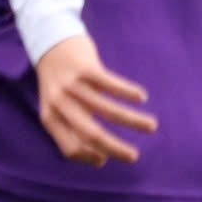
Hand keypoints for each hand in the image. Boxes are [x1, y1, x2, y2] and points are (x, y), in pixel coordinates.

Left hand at [34, 34, 156, 165]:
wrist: (51, 43)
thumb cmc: (61, 83)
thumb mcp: (58, 107)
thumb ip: (73, 129)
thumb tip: (100, 157)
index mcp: (50, 117)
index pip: (69, 147)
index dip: (89, 157)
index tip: (105, 159)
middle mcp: (59, 103)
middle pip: (90, 133)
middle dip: (115, 148)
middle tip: (134, 157)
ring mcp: (71, 85)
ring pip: (108, 110)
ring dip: (133, 121)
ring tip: (151, 126)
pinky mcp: (85, 68)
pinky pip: (112, 85)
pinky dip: (129, 93)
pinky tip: (142, 98)